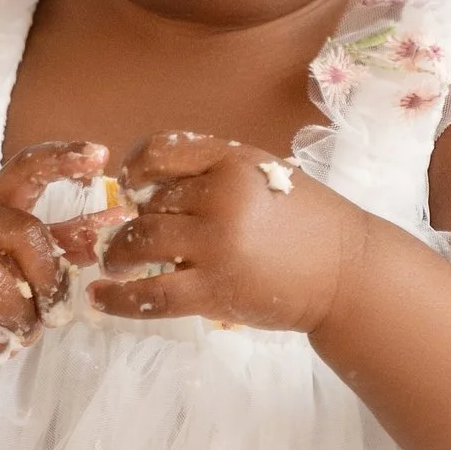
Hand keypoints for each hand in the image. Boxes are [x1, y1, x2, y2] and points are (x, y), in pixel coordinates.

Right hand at [0, 140, 117, 361]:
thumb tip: (119, 224)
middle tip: (55, 312)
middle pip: (24, 235)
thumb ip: (61, 239)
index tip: (100, 155)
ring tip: (25, 334)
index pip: (27, 166)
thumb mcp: (13, 248)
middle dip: (50, 280)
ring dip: (22, 319)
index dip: (64, 158)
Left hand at [92, 132, 365, 332]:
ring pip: (139, 242)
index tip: (130, 183)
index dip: (135, 167)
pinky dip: (118, 298)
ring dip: (118, 253)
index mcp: (234, 161)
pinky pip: (150, 294)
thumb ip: (217, 174)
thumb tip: (150, 189)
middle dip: (137, 218)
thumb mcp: (268, 174)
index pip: (162, 151)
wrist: (349, 273)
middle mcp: (221, 197)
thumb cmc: (311, 223)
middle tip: (138, 235)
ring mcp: (216, 245)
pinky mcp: (214, 291)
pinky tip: (100, 298)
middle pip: (150, 202)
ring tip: (114, 262)